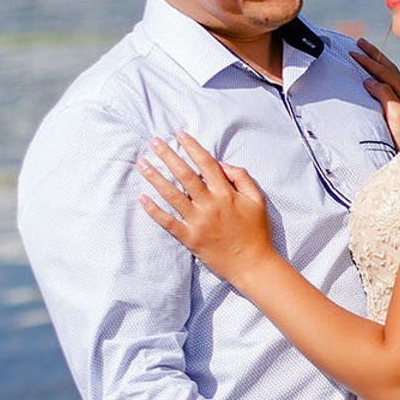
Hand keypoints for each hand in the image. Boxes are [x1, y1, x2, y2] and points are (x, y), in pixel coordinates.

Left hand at [136, 132, 275, 282]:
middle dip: (168, 156)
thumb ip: (241, 177)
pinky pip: (168, 222)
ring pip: (172, 195)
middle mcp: (210, 205)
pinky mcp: (190, 238)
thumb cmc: (257, 232)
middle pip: (184, 175)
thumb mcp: (257, 200)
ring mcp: (198, 222)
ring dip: (155, 177)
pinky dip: (154, 211)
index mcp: (226, 193)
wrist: (252, 264)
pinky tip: (142, 198)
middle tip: (154, 142)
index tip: (179, 134)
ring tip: (142, 164)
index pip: (206, 164)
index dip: (192, 147)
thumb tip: (221, 164)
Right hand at [352, 38, 399, 150]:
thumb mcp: (396, 117)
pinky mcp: (398, 112)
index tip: (354, 53)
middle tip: (358, 43)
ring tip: (364, 51)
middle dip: (374, 55)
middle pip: (390, 70)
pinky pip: (388, 87)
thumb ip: (385, 96)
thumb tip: (369, 80)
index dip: (371, 62)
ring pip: (390, 77)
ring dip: (377, 62)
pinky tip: (371, 74)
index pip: (386, 73)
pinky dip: (379, 76)